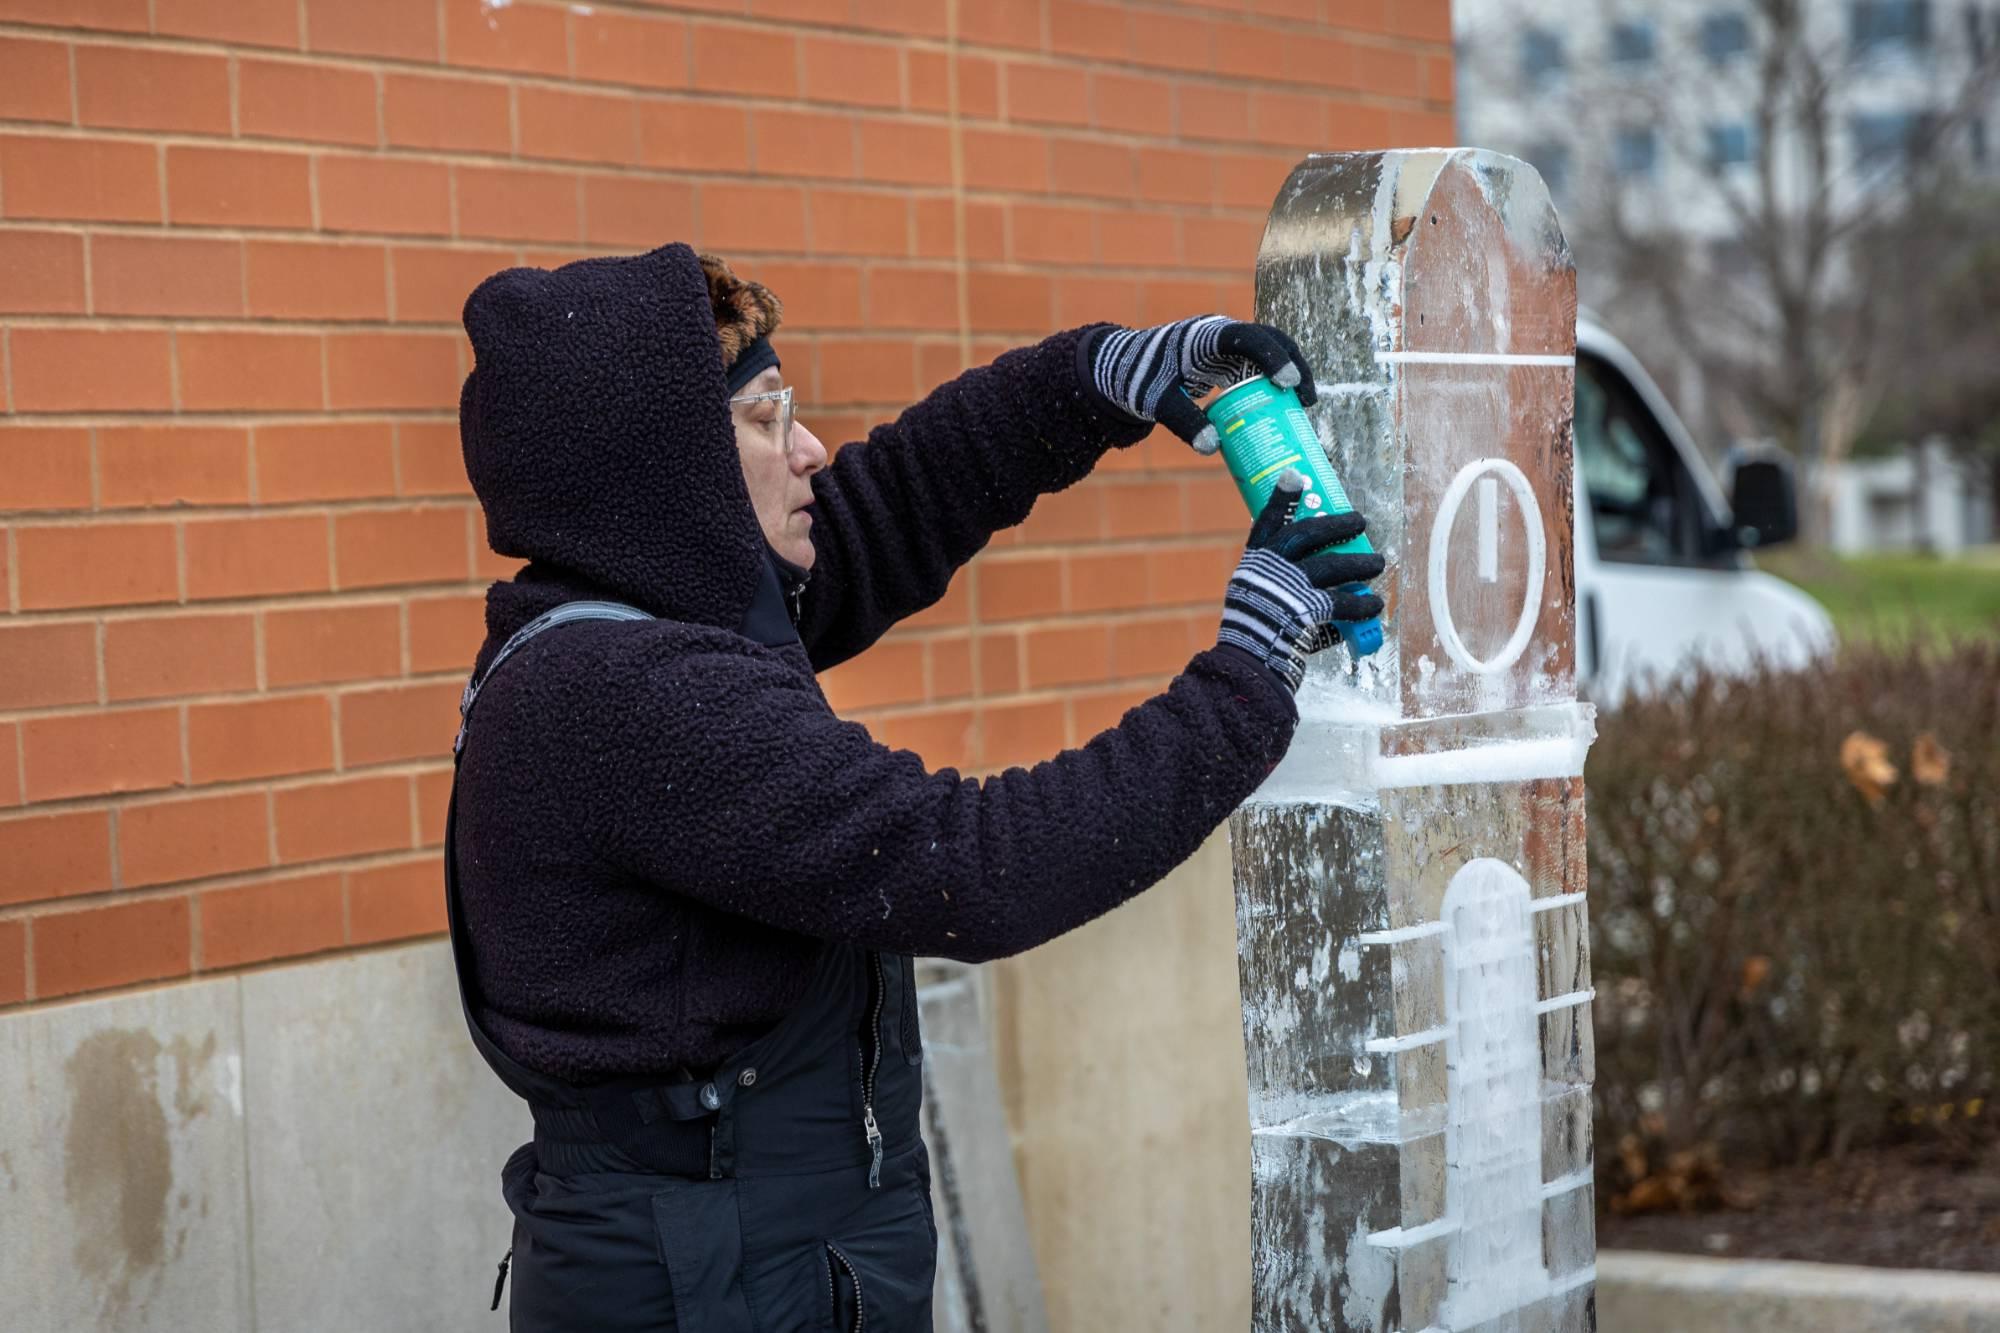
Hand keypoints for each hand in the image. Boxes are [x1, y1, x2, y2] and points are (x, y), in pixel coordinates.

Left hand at [1088, 316, 1315, 454]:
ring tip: (1302, 409)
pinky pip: (1256, 370)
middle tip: (1306, 401)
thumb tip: (1213, 448)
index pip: (1250, 336)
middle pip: (1271, 341)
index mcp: (1207, 335)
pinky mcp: (1224, 363)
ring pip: (1268, 355)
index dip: (1274, 357)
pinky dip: (1272, 386)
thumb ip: (1183, 421)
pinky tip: (1280, 411)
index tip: (1289, 383)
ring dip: (1288, 377)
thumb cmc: (1137, 380)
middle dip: (1294, 367)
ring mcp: (1225, 348)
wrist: (1121, 370)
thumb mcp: (1156, 401)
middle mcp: (1222, 335)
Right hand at [1216, 471, 1385, 691]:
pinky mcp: (1307, 610)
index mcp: (1254, 565)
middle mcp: (1270, 570)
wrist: (1249, 666)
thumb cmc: (1256, 635)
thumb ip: (1279, 583)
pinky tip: (1375, 606)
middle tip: (1361, 522)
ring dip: (1359, 564)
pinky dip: (1362, 605)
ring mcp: (1289, 588)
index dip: (1280, 500)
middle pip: (1308, 534)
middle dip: (1337, 525)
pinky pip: (1344, 601)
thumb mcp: (1255, 600)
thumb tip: (1318, 576)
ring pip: (1333, 565)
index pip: (1266, 523)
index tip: (1294, 478)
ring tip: (1379, 564)